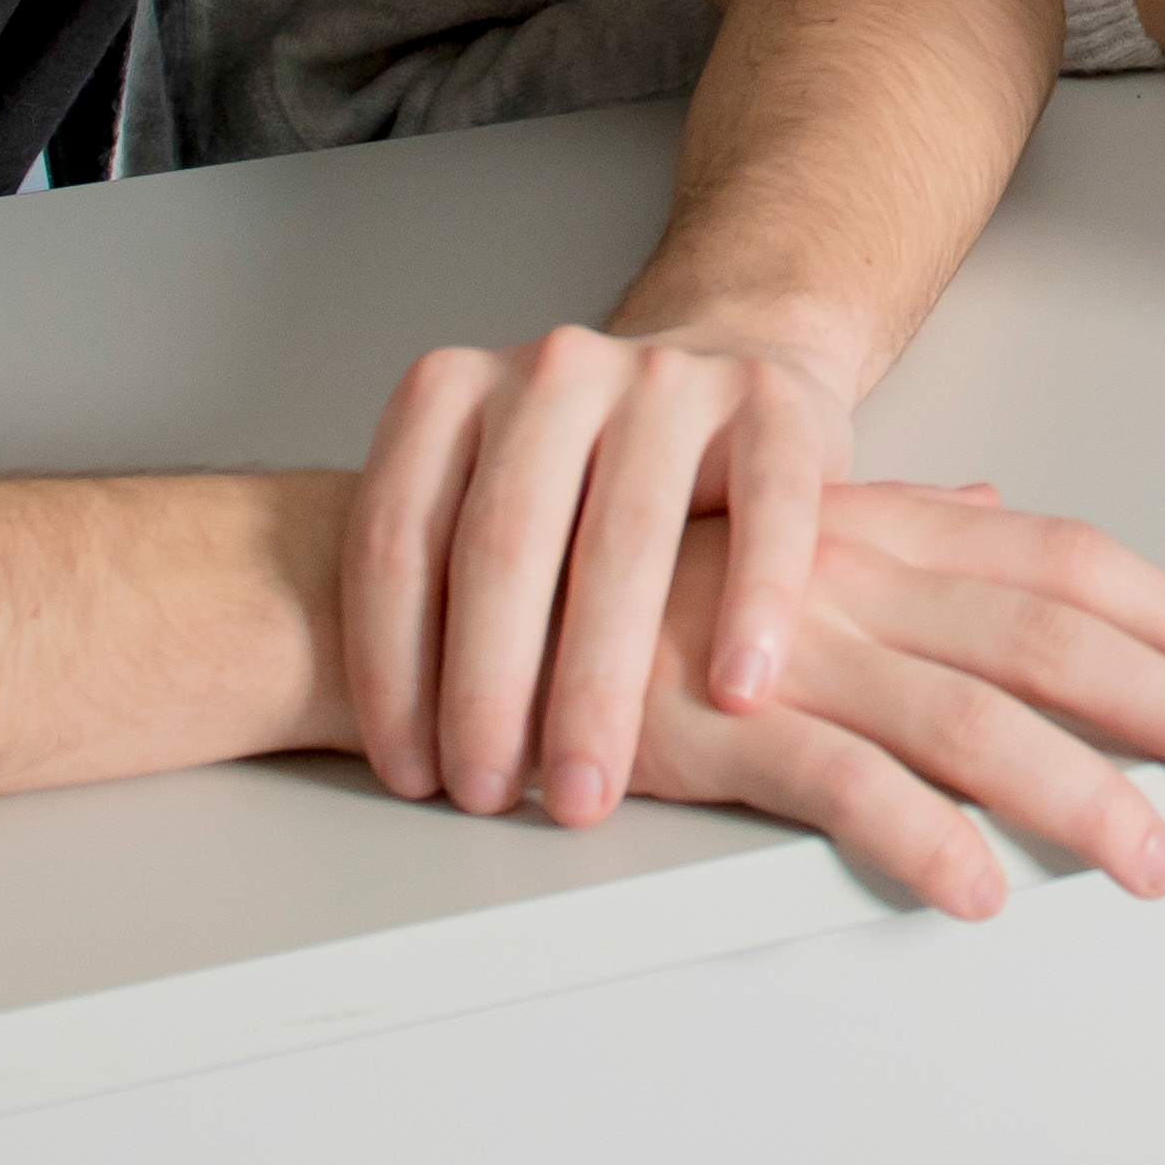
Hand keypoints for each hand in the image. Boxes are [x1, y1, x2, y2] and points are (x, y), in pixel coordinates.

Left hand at [343, 315, 871, 829]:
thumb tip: (407, 751)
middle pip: (503, 543)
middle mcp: (553, 370)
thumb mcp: (494, 498)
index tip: (411, 774)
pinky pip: (767, 508)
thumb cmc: (592, 479)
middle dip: (488, 691)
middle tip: (488, 797)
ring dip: (600, 684)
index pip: (396, 537)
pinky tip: (737, 693)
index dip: (391, 667)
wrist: (732, 367)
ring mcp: (668, 375)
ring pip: (627, 538)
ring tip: (589, 789)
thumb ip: (448, 582)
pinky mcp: (772, 398)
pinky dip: (754, 605)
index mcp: (453, 391)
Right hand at [615, 488, 1164, 917]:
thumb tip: (991, 504)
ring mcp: (789, 652)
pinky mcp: (713, 728)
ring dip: (1080, 793)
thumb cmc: (628, 572)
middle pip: (1050, 636)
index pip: (1058, 559)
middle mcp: (854, 579)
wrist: (469, 592)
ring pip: (970, 718)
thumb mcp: (781, 528)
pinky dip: (917, 837)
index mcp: (878, 529)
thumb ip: (894, 523)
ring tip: (1155, 859)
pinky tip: (981, 888)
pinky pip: (838, 785)